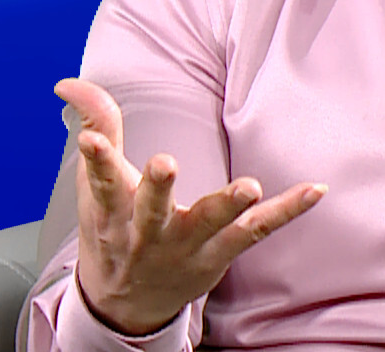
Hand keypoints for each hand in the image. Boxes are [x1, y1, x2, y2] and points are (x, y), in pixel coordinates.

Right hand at [52, 77, 326, 335]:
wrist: (127, 304)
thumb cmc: (114, 231)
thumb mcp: (95, 185)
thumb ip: (96, 125)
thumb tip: (69, 81)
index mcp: (113, 213)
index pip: (102, 183)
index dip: (97, 160)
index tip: (91, 141)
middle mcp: (148, 233)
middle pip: (153, 209)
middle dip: (158, 188)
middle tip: (164, 163)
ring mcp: (187, 245)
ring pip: (208, 225)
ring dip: (227, 205)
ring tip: (248, 185)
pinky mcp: (221, 253)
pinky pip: (258, 231)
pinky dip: (287, 211)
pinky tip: (315, 190)